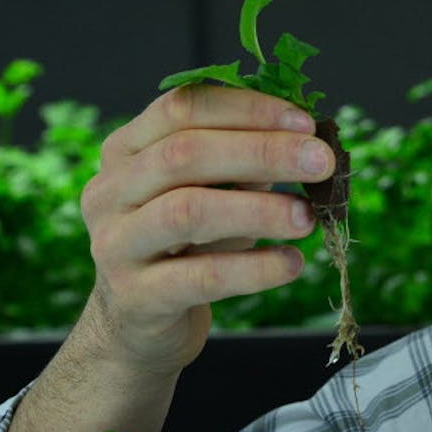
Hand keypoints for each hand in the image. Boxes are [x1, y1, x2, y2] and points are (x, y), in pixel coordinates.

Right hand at [78, 85, 332, 374]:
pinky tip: (292, 264)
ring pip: (188, 212)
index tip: (306, 122)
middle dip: (262, 152)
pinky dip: (255, 268)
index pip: (182, 108)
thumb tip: (308, 145)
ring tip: (308, 217)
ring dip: (259, 210)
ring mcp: (115, 244)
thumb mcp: (213, 194)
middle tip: (321, 161)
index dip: (247, 109)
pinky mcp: (135, 296)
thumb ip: (246, 165)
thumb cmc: (185, 244)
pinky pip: (202, 277)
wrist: (140, 323)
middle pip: (184, 154)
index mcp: (127, 150)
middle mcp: (110, 190)